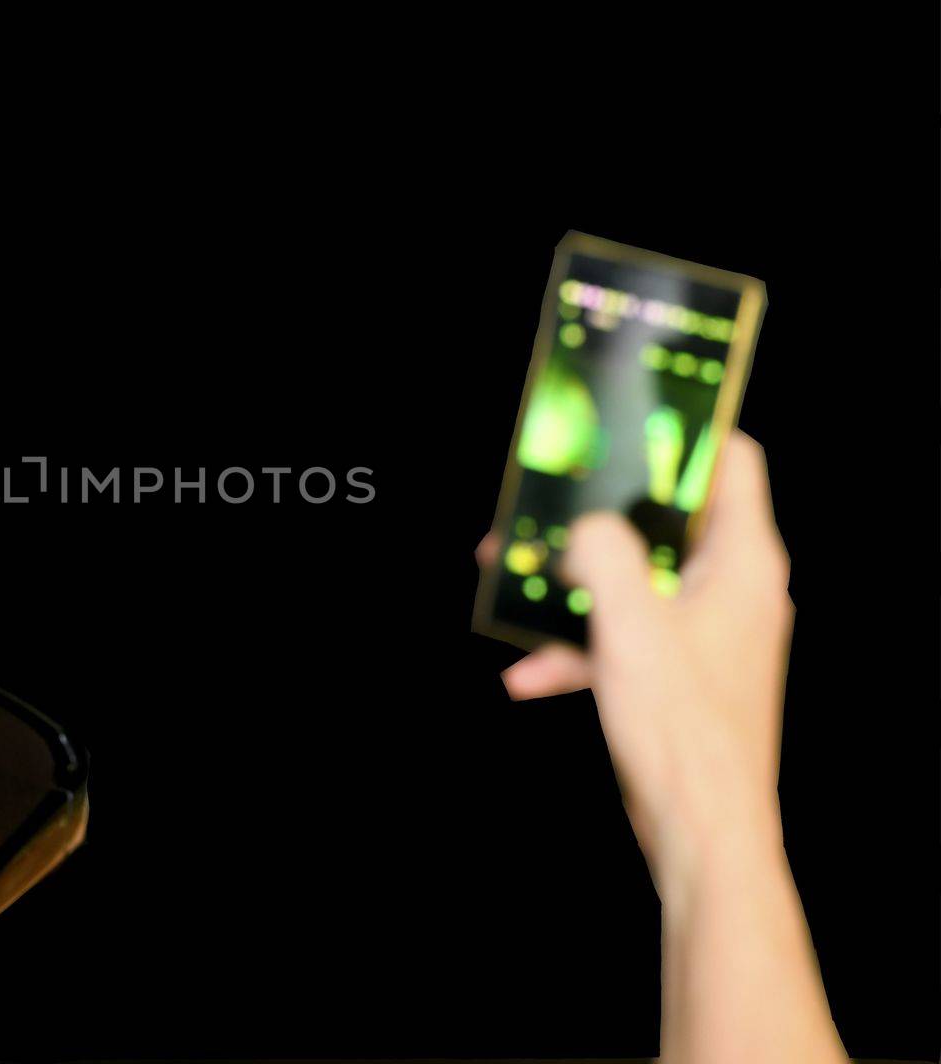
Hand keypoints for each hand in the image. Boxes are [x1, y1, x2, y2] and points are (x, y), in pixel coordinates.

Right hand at [482, 432, 793, 893]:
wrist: (701, 832)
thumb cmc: (682, 731)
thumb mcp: (627, 624)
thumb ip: (601, 553)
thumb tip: (583, 528)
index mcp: (741, 560)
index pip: (729, 459)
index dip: (681, 429)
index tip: (626, 418)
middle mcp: (732, 588)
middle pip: (663, 520)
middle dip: (593, 517)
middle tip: (540, 508)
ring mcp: (708, 633)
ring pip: (634, 581)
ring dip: (573, 586)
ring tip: (510, 587)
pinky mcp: (682, 675)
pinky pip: (625, 638)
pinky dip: (581, 648)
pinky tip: (529, 674)